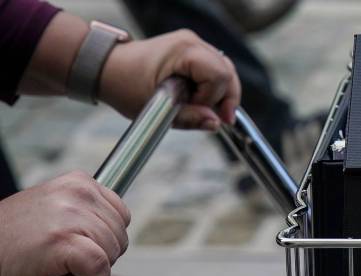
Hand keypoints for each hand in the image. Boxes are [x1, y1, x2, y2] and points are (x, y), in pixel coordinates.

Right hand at [0, 171, 129, 275]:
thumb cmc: (11, 239)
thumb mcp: (53, 208)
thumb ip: (86, 210)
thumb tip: (121, 226)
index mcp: (78, 182)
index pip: (122, 215)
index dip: (107, 237)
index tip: (84, 244)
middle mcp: (77, 194)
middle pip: (120, 236)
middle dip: (102, 254)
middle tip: (68, 257)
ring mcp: (69, 217)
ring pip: (112, 252)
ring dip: (93, 268)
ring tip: (60, 263)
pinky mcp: (62, 243)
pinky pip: (100, 266)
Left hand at [99, 29, 240, 130]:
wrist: (108, 69)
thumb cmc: (125, 85)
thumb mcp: (157, 109)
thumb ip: (189, 117)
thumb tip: (215, 123)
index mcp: (183, 51)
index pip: (220, 75)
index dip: (215, 98)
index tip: (199, 111)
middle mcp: (192, 42)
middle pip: (228, 71)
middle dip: (224, 97)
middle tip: (215, 117)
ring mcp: (193, 45)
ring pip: (226, 71)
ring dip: (221, 94)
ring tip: (204, 109)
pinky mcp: (192, 52)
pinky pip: (216, 70)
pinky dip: (214, 88)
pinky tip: (202, 100)